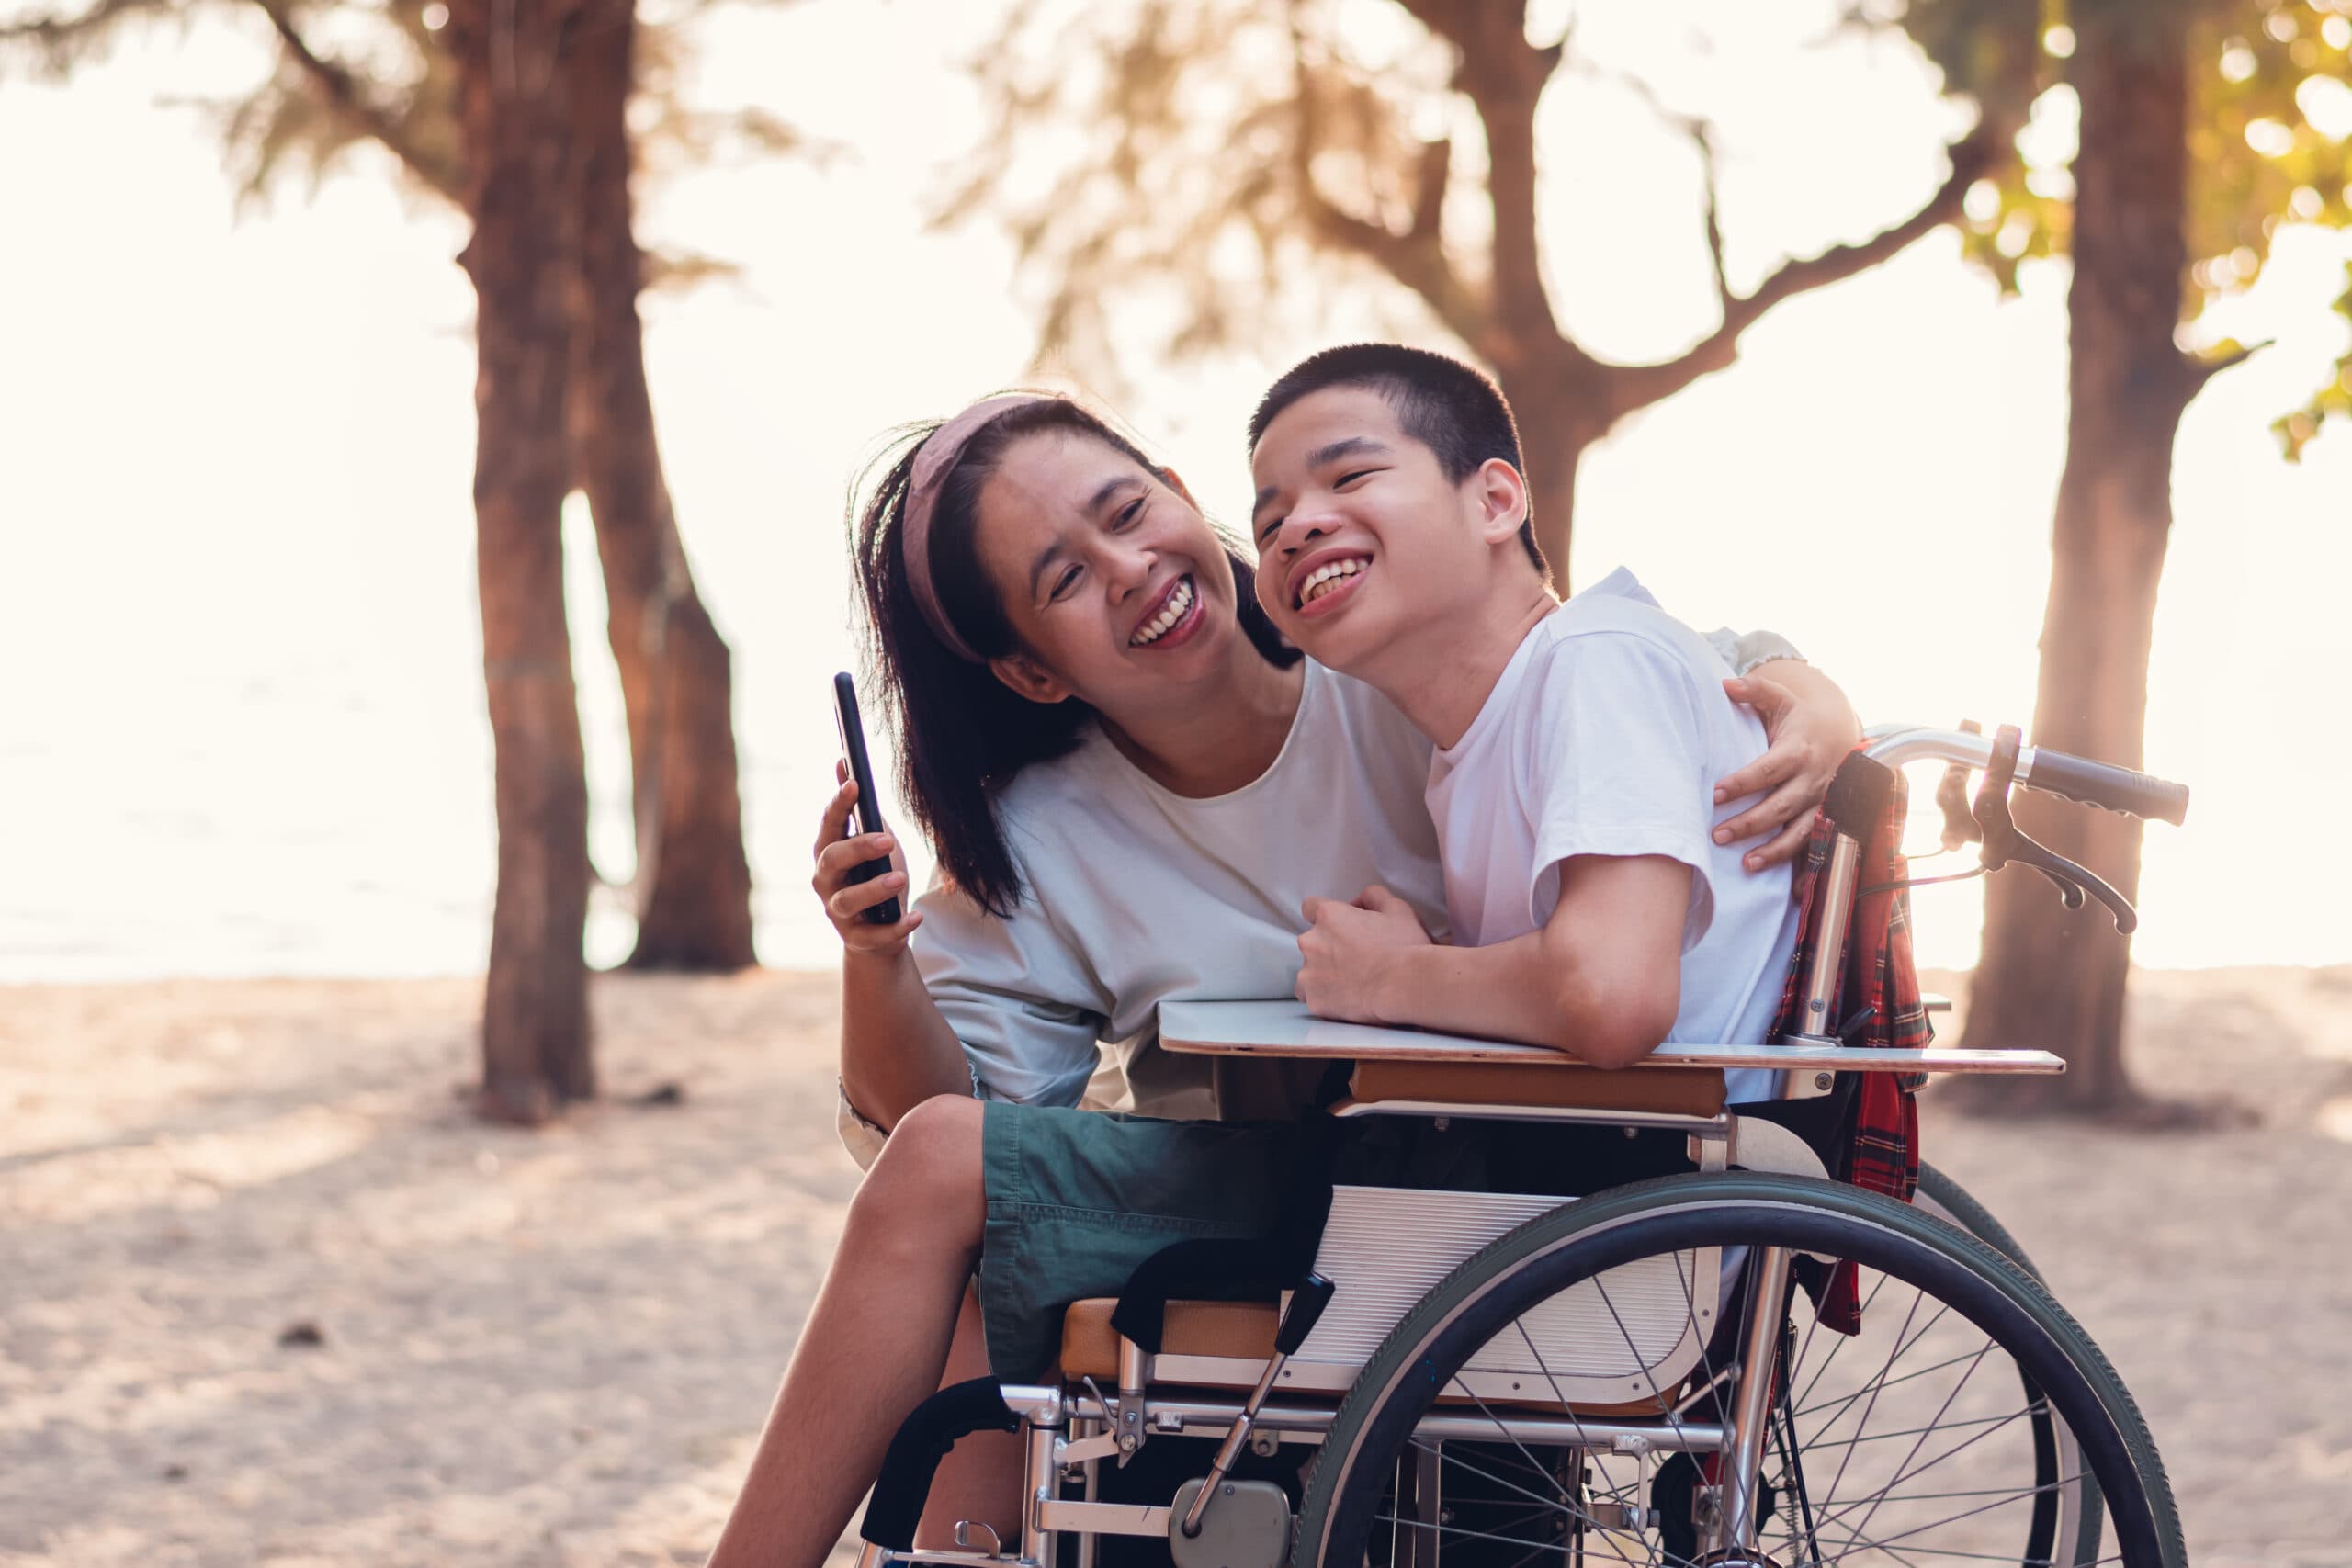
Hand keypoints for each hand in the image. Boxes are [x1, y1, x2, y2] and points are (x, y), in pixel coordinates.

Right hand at [812, 760, 922, 955]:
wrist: (879, 935)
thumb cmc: (875, 877)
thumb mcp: (872, 840)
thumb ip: (860, 809)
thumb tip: (844, 762)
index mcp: (828, 852)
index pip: (828, 825)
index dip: (838, 805)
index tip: (854, 784)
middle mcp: (826, 882)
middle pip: (831, 861)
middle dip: (857, 848)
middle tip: (888, 840)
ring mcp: (838, 912)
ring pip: (847, 900)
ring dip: (873, 888)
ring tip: (899, 878)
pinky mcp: (856, 938)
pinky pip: (874, 935)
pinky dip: (895, 926)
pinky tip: (915, 916)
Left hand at [1295, 886, 1432, 1023]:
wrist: (1405, 987)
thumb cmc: (1405, 946)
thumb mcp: (1397, 909)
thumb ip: (1373, 896)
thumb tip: (1359, 901)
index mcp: (1328, 916)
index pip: (1310, 908)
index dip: (1325, 918)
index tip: (1340, 929)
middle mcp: (1311, 942)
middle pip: (1311, 942)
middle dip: (1327, 949)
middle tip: (1356, 960)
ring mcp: (1309, 973)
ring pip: (1308, 972)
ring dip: (1323, 975)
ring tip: (1352, 983)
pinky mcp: (1314, 1000)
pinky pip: (1313, 998)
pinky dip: (1325, 998)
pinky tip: (1347, 999)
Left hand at [1714, 669, 1859, 870]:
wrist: (1842, 731)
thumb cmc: (1800, 717)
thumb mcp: (1782, 699)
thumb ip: (1756, 690)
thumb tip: (1725, 684)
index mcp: (1798, 750)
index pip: (1768, 769)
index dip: (1743, 782)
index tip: (1716, 794)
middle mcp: (1814, 779)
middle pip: (1780, 805)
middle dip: (1750, 823)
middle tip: (1717, 835)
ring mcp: (1823, 801)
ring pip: (1801, 831)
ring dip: (1775, 850)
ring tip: (1747, 864)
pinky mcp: (1828, 817)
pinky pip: (1817, 845)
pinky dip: (1805, 866)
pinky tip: (1791, 890)